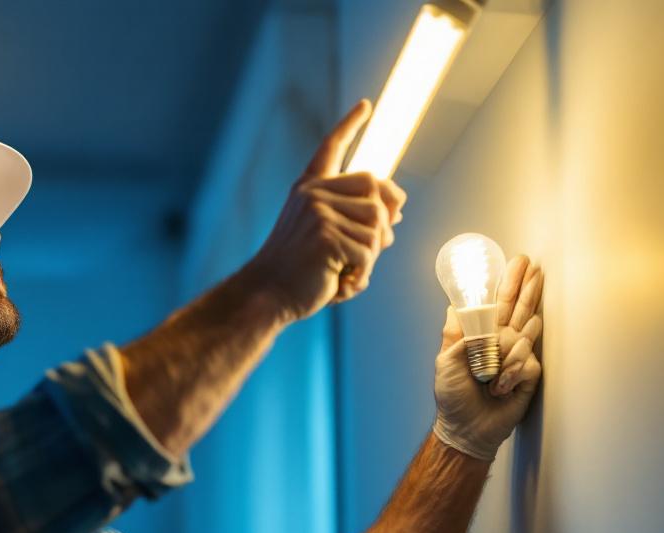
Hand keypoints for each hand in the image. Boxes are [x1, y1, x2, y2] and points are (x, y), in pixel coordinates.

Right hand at [248, 99, 406, 321]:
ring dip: (372, 256)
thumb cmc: (297, 272)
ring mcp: (319, 212)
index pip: (331, 149)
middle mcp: (313, 194)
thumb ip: (355, 219)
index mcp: (309, 189)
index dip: (349, 126)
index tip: (365, 106)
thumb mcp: (325, 237)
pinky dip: (363, 275)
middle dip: (385, 222)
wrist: (266, 294)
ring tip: (346, 272)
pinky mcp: (326, 235)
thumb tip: (398, 211)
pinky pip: (369, 252)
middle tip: (372, 250)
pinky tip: (341, 283)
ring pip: (378, 226)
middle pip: (377, 190)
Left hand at [432, 254, 543, 460]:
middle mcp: (503, 341)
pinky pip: (525, 361)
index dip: (508, 283)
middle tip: (534, 265)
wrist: (467, 428)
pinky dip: (508, 375)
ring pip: (524, 334)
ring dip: (505, 352)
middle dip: (527, 286)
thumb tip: (454, 305)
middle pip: (520, 307)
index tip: (518, 263)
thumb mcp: (444, 362)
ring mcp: (518, 356)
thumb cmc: (453, 396)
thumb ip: (454, 334)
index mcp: (482, 335)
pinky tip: (498, 388)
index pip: (497, 303)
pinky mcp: (528, 374)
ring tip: (490, 373)